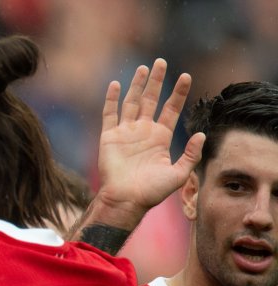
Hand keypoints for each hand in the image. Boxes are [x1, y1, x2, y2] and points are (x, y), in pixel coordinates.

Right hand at [90, 58, 204, 225]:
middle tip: (160, 62)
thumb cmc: (152, 191)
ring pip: (132, 102)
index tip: (186, 76)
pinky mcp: (109, 137)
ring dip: (137, 85)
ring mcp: (125, 133)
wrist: (126, 199)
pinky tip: (117, 84)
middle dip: (156, 81)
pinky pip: (110, 114)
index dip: (178, 93)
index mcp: (160, 138)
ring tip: (143, 67)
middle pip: (151, 99)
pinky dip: (112, 99)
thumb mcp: (179, 173)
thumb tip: (202, 134)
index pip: (171, 109)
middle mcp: (143, 131)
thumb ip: (191, 154)